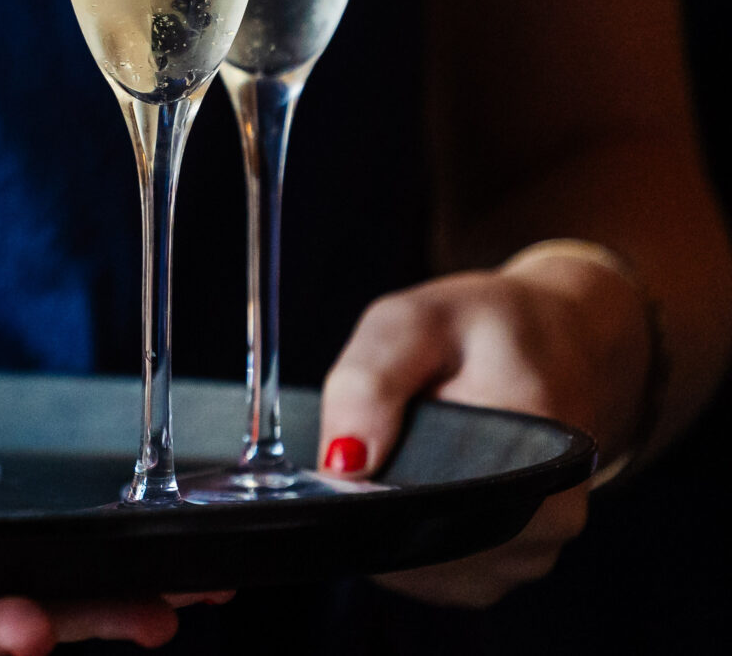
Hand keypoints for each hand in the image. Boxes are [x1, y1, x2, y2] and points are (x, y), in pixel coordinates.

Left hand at [316, 253, 649, 606]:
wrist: (563, 343)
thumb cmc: (489, 328)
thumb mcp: (417, 322)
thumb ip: (370, 382)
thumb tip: (339, 463)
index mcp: (535, 457)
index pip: (427, 512)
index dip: (364, 500)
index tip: (331, 471)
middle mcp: (546, 520)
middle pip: (420, 550)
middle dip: (369, 510)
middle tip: (352, 451)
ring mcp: (532, 553)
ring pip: (423, 570)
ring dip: (387, 525)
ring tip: (385, 460)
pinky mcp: (510, 564)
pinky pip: (436, 572)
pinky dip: (407, 536)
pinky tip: (401, 489)